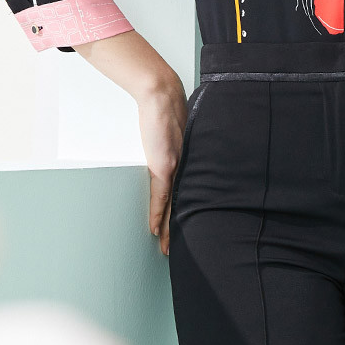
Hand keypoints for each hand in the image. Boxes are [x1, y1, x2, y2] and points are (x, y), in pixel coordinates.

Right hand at [134, 70, 187, 255]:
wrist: (162, 96)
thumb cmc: (169, 109)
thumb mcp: (178, 131)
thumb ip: (178, 144)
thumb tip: (176, 151)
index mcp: (188, 161)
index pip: (189, 193)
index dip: (188, 211)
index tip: (189, 227)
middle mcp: (185, 167)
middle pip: (184, 203)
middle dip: (179, 226)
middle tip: (178, 248)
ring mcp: (174, 167)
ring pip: (172, 206)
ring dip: (168, 228)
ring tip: (166, 248)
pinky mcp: (163, 165)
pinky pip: (160, 197)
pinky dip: (156, 214)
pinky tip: (154, 230)